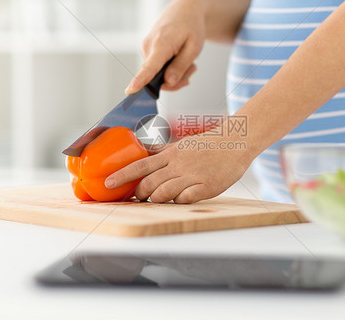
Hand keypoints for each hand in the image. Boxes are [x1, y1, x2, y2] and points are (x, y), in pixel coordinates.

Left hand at [104, 135, 251, 203]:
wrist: (235, 142)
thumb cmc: (206, 146)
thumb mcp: (180, 145)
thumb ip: (160, 150)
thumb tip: (141, 149)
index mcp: (170, 154)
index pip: (140, 165)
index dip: (122, 175)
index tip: (108, 184)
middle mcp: (177, 164)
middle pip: (149, 183)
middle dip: (140, 194)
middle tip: (140, 198)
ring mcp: (192, 175)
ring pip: (164, 193)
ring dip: (158, 199)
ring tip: (160, 199)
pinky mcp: (206, 186)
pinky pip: (187, 198)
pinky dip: (180, 201)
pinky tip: (182, 198)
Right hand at [125, 0, 206, 93]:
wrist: (183, 10)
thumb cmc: (191, 27)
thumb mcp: (194, 48)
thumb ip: (180, 66)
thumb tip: (168, 83)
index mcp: (161, 44)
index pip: (149, 67)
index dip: (140, 80)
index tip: (130, 91)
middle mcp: (148, 47)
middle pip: (158, 79)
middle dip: (176, 80)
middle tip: (192, 68)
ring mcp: (145, 49)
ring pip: (159, 76)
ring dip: (176, 73)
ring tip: (188, 61)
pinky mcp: (147, 52)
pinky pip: (157, 70)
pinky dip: (170, 68)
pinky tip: (180, 59)